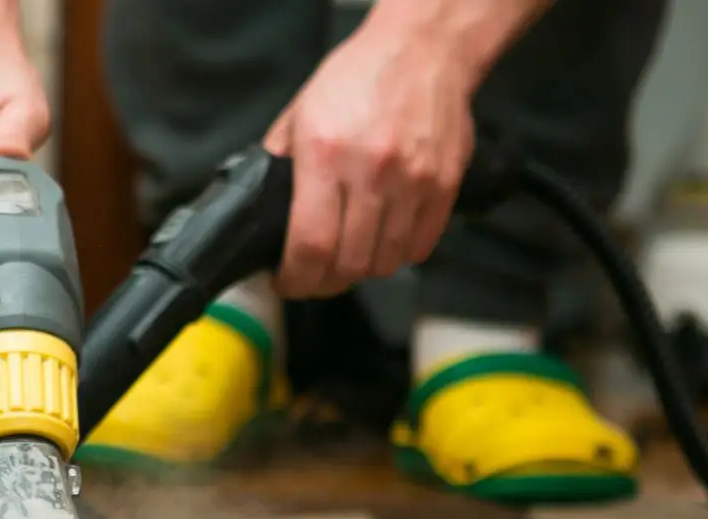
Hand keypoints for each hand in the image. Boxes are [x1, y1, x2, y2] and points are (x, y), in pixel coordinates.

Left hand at [262, 15, 479, 299]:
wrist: (423, 49)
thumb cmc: (358, 77)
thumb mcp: (300, 114)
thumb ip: (280, 165)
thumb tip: (264, 213)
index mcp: (325, 155)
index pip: (311, 245)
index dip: (297, 279)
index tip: (288, 282)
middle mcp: (371, 172)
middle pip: (350, 265)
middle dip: (326, 282)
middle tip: (316, 275)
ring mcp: (413, 181)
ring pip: (385, 263)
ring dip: (363, 269)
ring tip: (351, 255)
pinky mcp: (443, 186)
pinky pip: (419, 247)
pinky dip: (398, 254)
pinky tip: (384, 239)